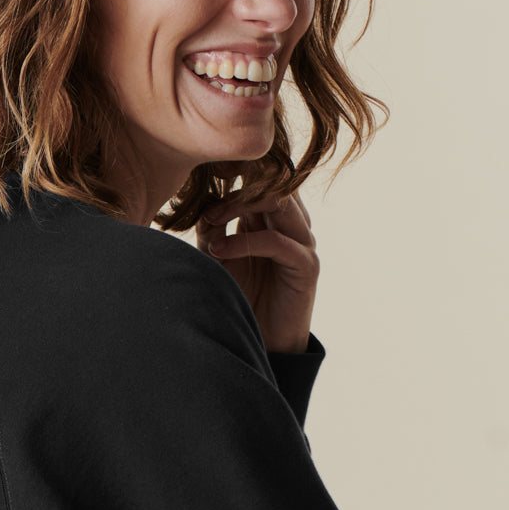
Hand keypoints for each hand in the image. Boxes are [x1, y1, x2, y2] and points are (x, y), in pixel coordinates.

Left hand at [196, 189, 318, 353]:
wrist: (261, 340)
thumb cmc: (240, 295)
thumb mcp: (217, 256)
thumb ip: (212, 229)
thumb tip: (202, 207)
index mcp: (272, 215)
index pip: (264, 175)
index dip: (237, 169)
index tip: (205, 177)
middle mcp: (292, 223)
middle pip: (274, 180)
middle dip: (236, 185)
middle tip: (205, 205)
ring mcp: (303, 242)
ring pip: (278, 202)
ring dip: (238, 207)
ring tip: (210, 223)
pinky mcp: (306, 265)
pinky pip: (276, 241)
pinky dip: (243, 242)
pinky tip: (219, 251)